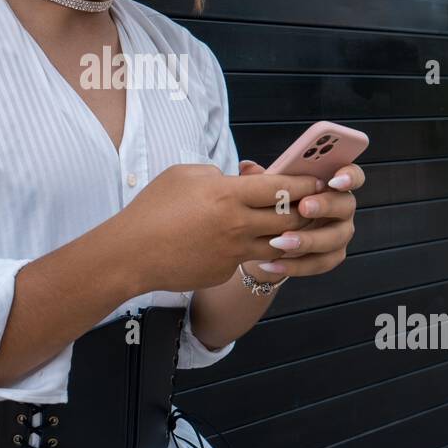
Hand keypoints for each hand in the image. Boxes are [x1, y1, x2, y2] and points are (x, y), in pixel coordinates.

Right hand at [114, 162, 322, 294]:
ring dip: (289, 235)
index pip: (281, 187)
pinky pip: (247, 258)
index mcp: (228, 195)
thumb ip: (218, 175)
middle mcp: (237, 226)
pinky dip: (252, 249)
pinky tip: (245, 243)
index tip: (316, 179)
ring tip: (292, 225)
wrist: (131, 254)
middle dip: (306, 210)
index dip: (303, 183)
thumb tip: (237, 180)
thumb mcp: (184, 175)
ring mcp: (233, 253)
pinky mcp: (224, 272)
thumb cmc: (153, 209)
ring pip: (278, 244)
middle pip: (289, 219)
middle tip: (314, 203)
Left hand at [237, 159, 364, 279]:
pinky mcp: (332, 256)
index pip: (352, 175)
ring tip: (278, 241)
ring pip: (334, 238)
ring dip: (307, 240)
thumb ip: (262, 177)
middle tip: (303, 207)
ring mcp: (340, 233)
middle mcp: (342, 207)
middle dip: (325, 206)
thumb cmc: (275, 204)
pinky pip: (320, 263)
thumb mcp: (269, 188)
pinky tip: (271, 263)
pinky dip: (295, 265)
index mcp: (331, 184)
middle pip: (345, 205)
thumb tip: (246, 167)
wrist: (267, 239)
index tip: (333, 180)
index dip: (348, 176)